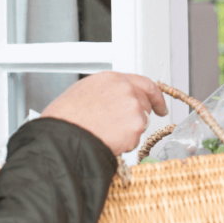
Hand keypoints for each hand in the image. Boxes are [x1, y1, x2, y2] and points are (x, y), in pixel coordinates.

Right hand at [40, 71, 168, 155]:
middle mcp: (127, 90)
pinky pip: (135, 139)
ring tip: (105, 133)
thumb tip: (114, 99)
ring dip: (128, 131)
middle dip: (136, 117)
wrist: (63, 137)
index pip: (144, 83)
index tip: (160, 106)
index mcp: (113, 79)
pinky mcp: (135, 127)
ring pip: (140, 123)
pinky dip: (125, 144)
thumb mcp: (84, 91)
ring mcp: (133, 108)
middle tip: (122, 128)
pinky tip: (107, 140)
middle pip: (144, 105)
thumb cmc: (65, 118)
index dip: (155, 97)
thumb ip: (107, 91)